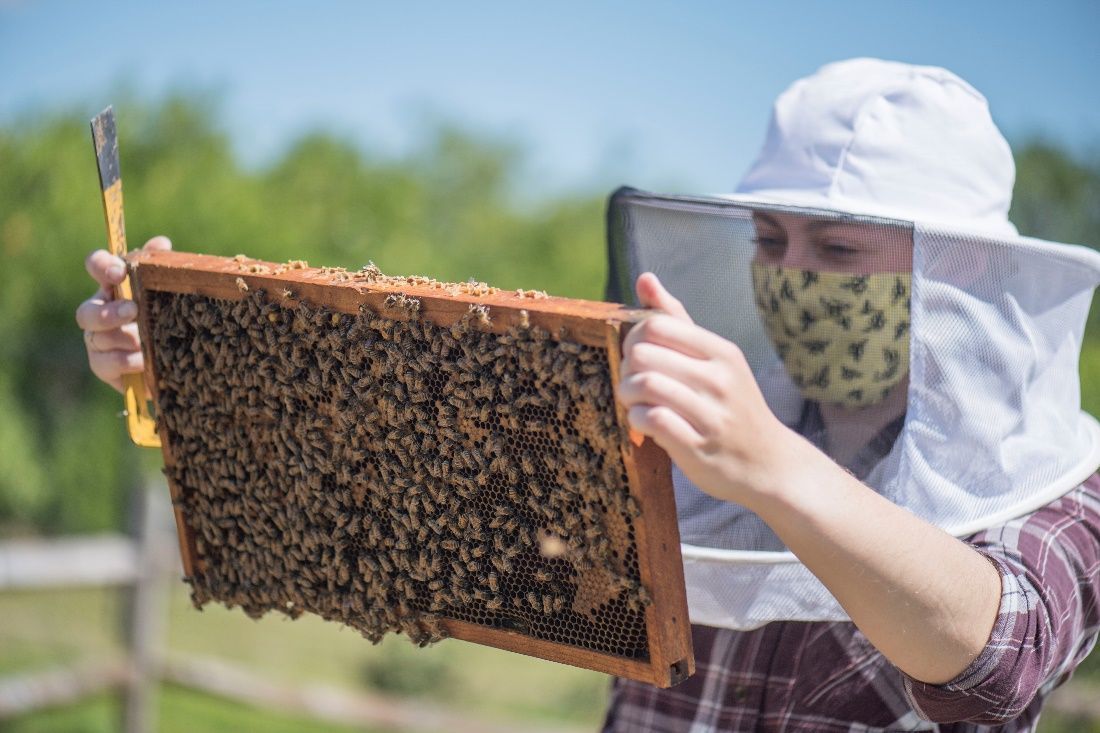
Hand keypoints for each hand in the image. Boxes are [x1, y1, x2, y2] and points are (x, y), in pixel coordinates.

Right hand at [76, 236, 171, 392]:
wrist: (171, 358)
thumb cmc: (163, 316)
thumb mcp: (164, 292)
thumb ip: (159, 267)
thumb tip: (160, 243)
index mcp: (113, 287)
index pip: (96, 266)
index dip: (102, 266)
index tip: (118, 272)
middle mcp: (99, 312)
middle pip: (87, 311)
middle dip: (109, 312)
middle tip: (133, 311)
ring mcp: (98, 341)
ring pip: (97, 338)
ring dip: (122, 339)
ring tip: (144, 342)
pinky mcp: (104, 366)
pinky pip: (106, 364)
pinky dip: (126, 361)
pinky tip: (142, 361)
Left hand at [617, 272, 801, 506]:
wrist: (769, 463)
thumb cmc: (733, 406)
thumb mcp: (715, 359)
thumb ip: (677, 320)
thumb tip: (645, 278)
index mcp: (721, 352)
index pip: (657, 325)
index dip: (633, 338)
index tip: (637, 356)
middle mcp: (719, 379)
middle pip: (643, 354)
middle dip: (626, 368)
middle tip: (632, 382)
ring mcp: (711, 414)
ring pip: (646, 385)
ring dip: (628, 394)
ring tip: (635, 402)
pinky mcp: (698, 446)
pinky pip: (652, 420)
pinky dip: (637, 420)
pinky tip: (644, 424)